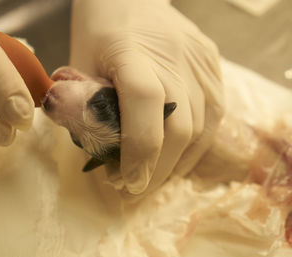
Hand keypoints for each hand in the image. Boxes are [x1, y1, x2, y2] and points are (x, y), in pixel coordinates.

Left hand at [70, 0, 223, 194]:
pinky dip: (194, 144)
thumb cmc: (99, 30)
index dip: (138, 150)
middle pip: (179, 126)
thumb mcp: (80, 65)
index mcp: (133, 52)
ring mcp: (201, 62)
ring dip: (177, 162)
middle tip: (132, 188)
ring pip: (201, 128)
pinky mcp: (213, 66)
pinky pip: (212, 116)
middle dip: (157, 168)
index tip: (126, 181)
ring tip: (152, 178)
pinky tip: (175, 157)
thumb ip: (87, 108)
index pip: (144, 103)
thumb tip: (101, 156)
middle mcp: (176, 57)